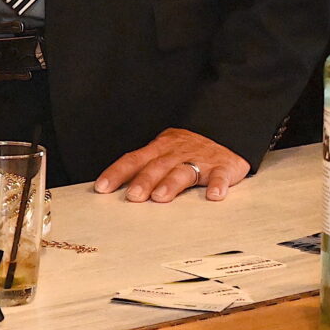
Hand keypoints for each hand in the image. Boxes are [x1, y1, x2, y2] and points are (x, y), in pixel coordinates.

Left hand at [94, 127, 249, 202]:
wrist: (227, 132)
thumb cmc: (190, 149)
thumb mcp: (164, 152)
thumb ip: (145, 168)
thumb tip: (117, 190)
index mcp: (159, 149)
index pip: (133, 160)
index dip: (117, 173)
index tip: (102, 188)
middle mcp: (176, 153)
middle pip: (157, 167)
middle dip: (143, 181)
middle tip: (132, 196)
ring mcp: (200, 160)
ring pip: (183, 171)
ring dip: (171, 184)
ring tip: (160, 197)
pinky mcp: (223, 167)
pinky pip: (220, 176)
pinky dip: (218, 185)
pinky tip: (214, 195)